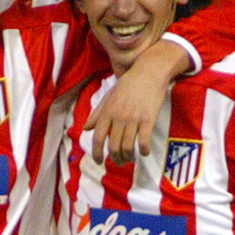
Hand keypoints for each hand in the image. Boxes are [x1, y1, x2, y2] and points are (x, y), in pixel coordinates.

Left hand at [83, 39, 188, 163]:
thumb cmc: (128, 84)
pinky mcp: (148, 119)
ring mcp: (133, 119)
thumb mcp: (108, 96)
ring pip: (127, 147)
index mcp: (107, 112)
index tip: (99, 162)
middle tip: (119, 162)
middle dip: (115, 159)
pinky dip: (143, 151)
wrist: (149, 72)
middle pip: (113, 147)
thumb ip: (97, 113)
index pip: (97, 138)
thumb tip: (85, 128)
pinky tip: (144, 152)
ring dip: (128, 157)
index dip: (96, 153)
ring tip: (130, 158)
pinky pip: (144, 141)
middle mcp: (118, 117)